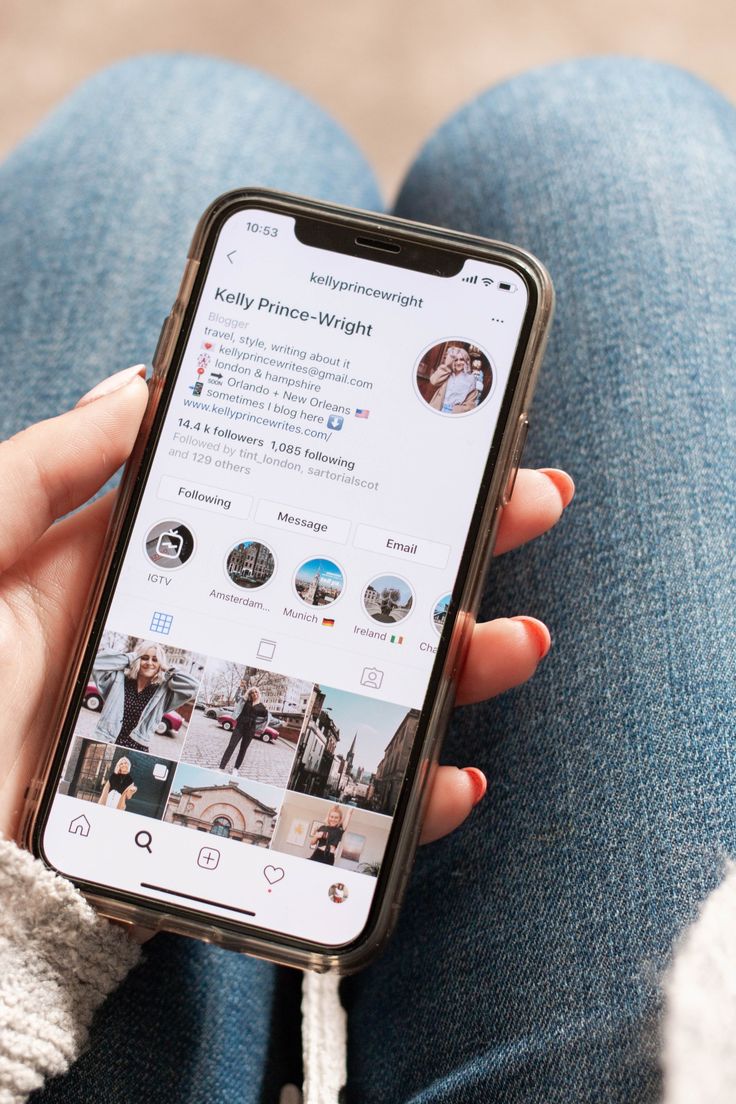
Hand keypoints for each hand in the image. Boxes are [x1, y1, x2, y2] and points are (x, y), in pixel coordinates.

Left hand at [0, 363, 573, 853]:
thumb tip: (141, 383)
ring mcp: (226, 735)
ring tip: (510, 642)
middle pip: (347, 595)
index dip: (367, 477)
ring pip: (364, 694)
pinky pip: (335, 815)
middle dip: (446, 549)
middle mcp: (204, 645)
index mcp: (151, 573)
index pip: (282, 512)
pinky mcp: (231, 820)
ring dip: (451, 667)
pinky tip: (451, 779)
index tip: (445, 441)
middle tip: (526, 506)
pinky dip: (405, 804)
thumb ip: (53, 465)